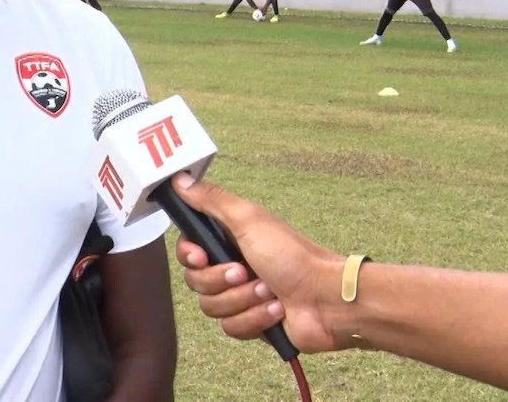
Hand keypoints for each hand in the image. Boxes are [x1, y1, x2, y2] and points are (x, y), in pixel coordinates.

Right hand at [171, 174, 345, 352]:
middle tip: (245, 272)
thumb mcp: (249, 219)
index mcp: (229, 238)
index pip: (187, 248)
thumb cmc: (293, 256)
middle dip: (220, 280)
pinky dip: (254, 319)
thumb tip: (180, 180)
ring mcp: (240, 295)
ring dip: (242, 300)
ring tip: (268, 291)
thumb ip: (211, 201)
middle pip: (194, 280)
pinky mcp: (250, 322)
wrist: (327, 300)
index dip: (189, 255)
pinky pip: (231, 327)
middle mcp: (231, 265)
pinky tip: (275, 310)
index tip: (200, 256)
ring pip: (211, 307)